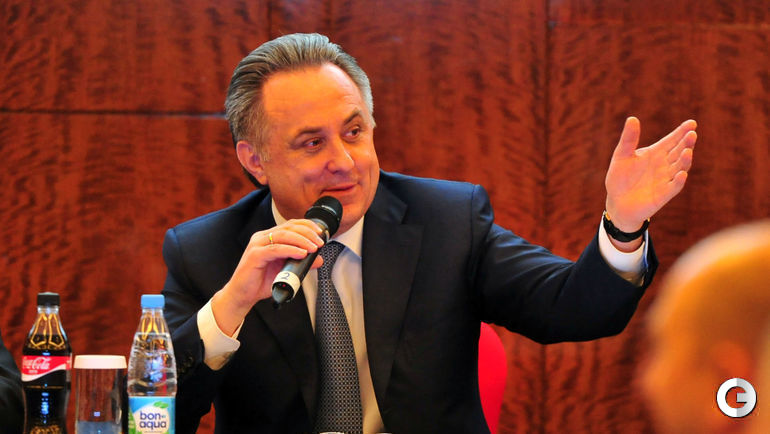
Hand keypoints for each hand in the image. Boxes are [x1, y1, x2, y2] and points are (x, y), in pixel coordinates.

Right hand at [211, 219, 324, 334]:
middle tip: (319, 242)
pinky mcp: (254, 255)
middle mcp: (262, 237)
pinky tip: (301, 253)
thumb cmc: (260, 282)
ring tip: (313, 248)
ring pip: (283, 235)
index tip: (320, 232)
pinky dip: (290, 250)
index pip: (290, 224)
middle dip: (307, 233)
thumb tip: (318, 259)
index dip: (307, 225)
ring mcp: (257, 245)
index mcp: (268, 237)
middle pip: (288, 227)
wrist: (243, 295)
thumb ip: (301, 263)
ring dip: (302, 240)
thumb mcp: (286, 271)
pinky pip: (275, 249)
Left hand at [605, 117, 696, 232]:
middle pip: (679, 151)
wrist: (617, 203)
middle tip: (692, 134)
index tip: (691, 123)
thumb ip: (628, 139)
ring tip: (687, 151)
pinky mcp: (664, 195)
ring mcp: (666, 179)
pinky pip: (674, 187)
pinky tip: (681, 174)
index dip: (682, 132)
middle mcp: (665, 165)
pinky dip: (678, 181)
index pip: (672, 140)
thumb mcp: (621, 156)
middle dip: (686, 143)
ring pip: (680, 167)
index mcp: (656, 153)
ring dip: (685, 160)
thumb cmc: (619, 178)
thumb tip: (632, 118)